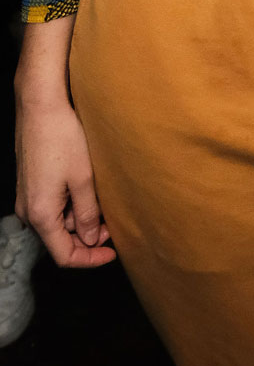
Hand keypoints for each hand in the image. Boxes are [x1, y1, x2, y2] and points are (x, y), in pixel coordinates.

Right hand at [15, 96, 115, 267]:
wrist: (40, 106)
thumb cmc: (62, 138)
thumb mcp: (83, 179)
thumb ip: (87, 214)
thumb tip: (92, 239)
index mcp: (40, 215)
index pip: (64, 255)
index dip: (90, 259)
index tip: (114, 253)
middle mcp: (28, 211)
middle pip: (60, 239)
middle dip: (88, 236)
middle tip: (114, 222)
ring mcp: (27, 197)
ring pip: (58, 221)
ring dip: (80, 217)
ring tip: (104, 199)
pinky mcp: (30, 183)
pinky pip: (52, 205)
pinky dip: (71, 204)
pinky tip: (88, 187)